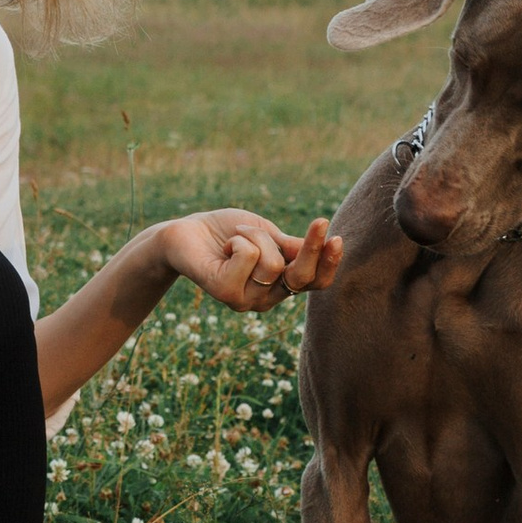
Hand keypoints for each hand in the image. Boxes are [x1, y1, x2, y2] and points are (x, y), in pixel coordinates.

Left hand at [157, 212, 340, 313]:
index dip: (329, 263)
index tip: (337, 237)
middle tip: (321, 222)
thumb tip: (327, 246)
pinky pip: (248, 256)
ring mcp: (245, 300)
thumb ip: (291, 247)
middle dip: (313, 248)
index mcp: (280, 285)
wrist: (184, 233)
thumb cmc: (227, 231)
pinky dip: (239, 239)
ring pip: (272, 262)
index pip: (314, 282)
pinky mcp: (225, 293)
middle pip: (301, 276)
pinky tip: (224, 247)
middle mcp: (266, 299)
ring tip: (237, 236)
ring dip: (255, 235)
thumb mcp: (266, 235)